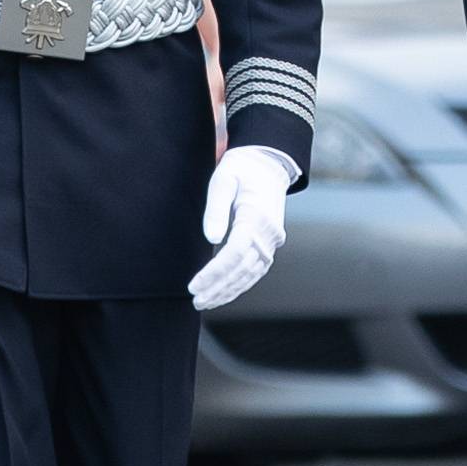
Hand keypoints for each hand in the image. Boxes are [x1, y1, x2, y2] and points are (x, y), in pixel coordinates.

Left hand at [190, 148, 292, 311]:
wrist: (267, 164)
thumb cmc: (240, 169)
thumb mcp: (222, 181)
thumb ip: (216, 210)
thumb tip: (211, 239)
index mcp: (256, 217)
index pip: (234, 253)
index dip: (214, 273)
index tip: (194, 286)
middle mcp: (269, 233)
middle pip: (242, 269)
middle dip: (218, 288)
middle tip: (196, 300)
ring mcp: (272, 240)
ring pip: (251, 274)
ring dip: (229, 291)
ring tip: (206, 302)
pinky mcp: (270, 243)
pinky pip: (256, 270)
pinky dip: (240, 284)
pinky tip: (224, 292)